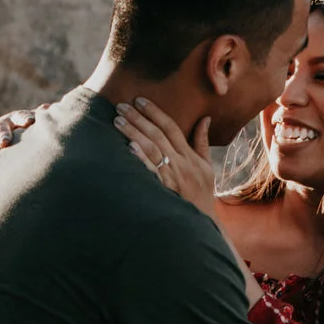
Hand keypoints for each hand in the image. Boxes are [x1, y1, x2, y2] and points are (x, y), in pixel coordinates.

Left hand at [115, 97, 219, 219]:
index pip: (172, 127)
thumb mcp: (206, 167)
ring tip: (117, 121)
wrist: (201, 223)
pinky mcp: (165, 190)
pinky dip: (141, 158)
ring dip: (134, 133)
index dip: (155, 112)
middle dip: (139, 118)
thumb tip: (205, 118)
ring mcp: (172, 176)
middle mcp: (181, 163)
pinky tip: (129, 147)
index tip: (140, 100)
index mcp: (190, 156)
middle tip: (121, 105)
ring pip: (151, 149)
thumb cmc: (202, 194)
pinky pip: (151, 171)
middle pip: (158, 135)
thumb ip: (202, 142)